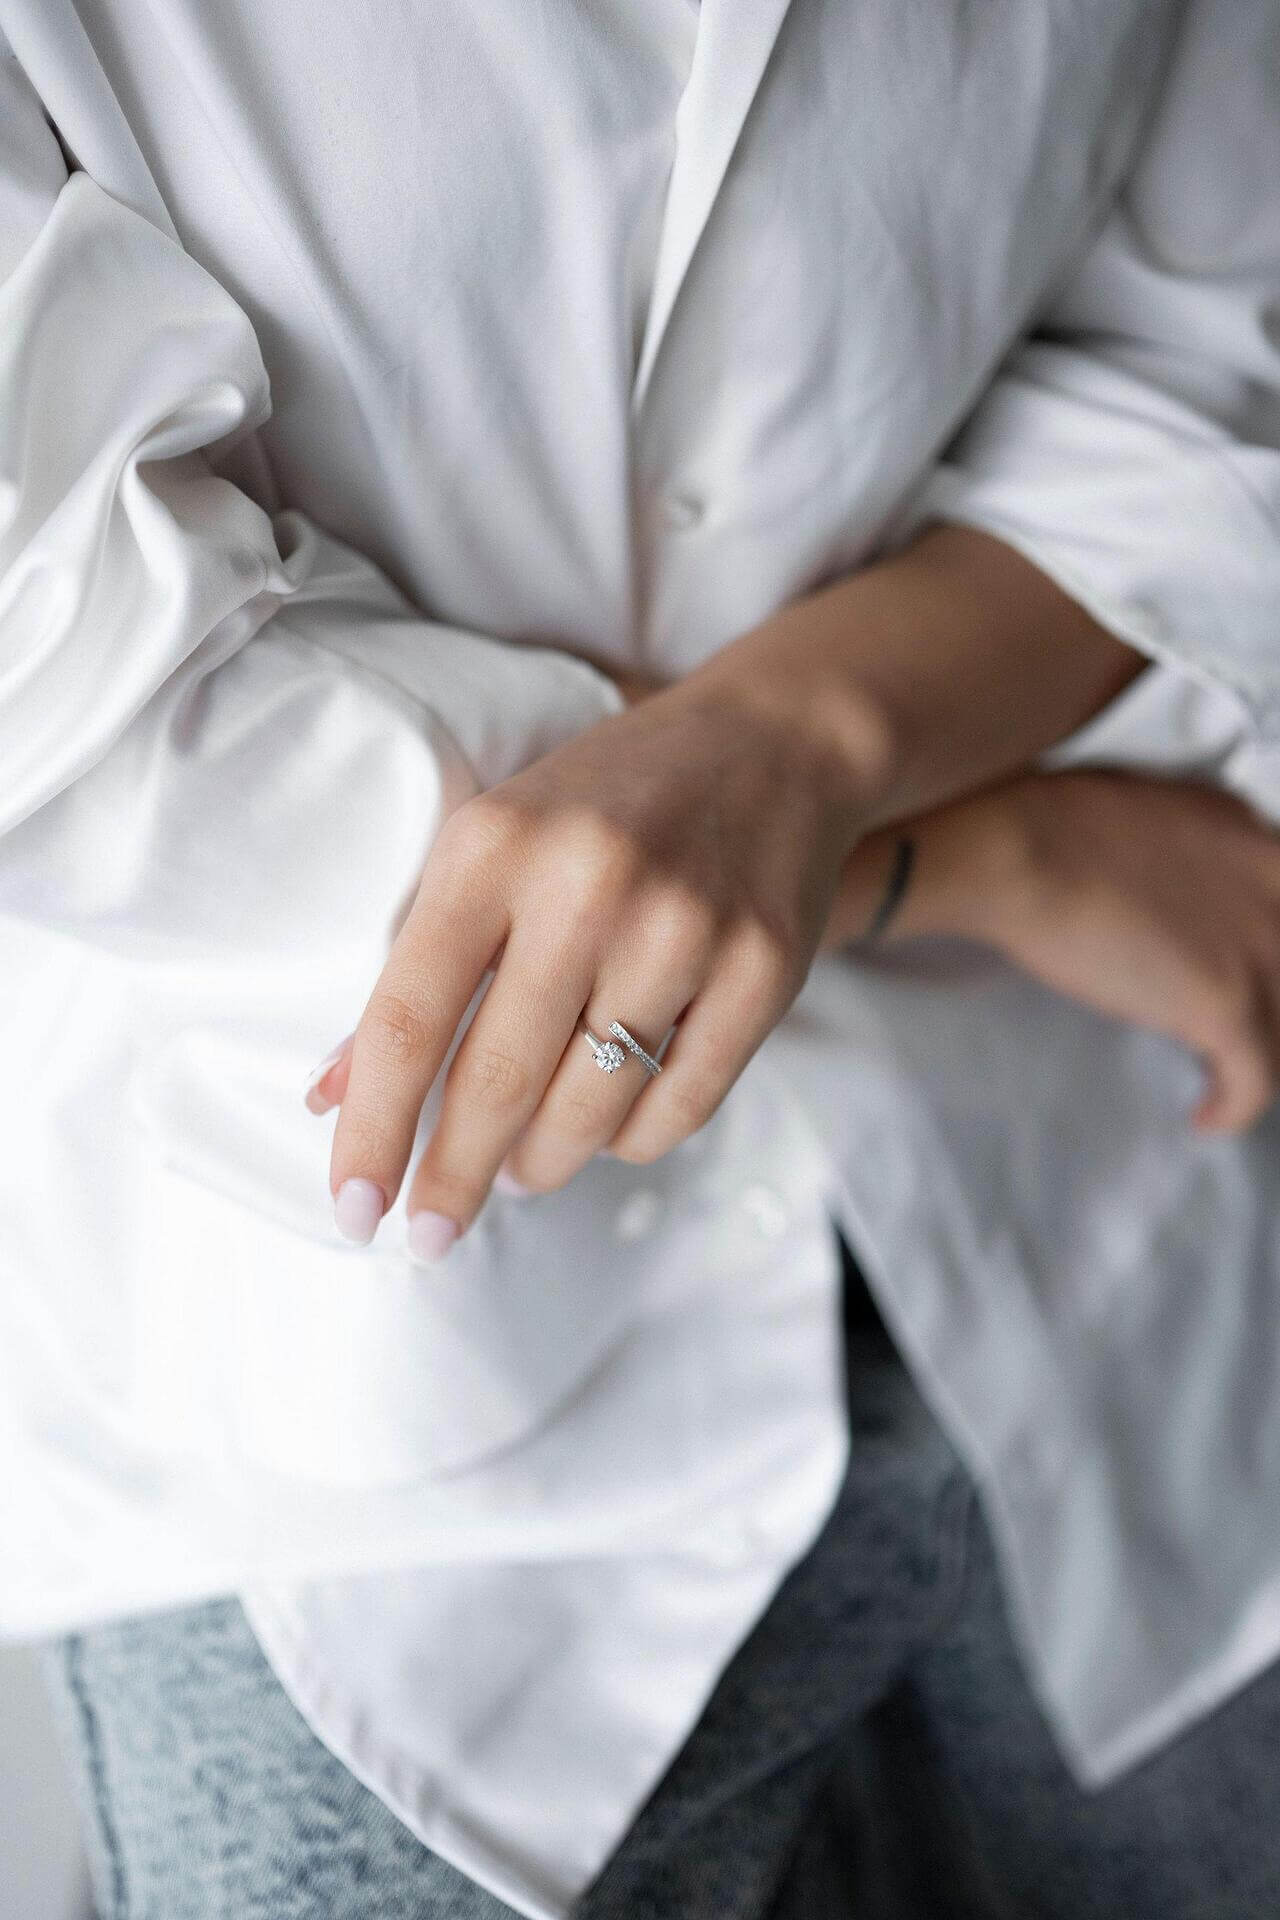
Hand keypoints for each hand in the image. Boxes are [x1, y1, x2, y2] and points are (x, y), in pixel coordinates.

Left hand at [309, 654, 873, 1255]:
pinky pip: (676, 1112)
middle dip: (452, 1180)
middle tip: (431, 1235)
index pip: (407, 1018)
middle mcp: (588, 887)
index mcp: (495, 849)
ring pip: (590, 1114)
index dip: (372, 1129)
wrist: (770, 747)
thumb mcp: (489, 852)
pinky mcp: (763, 973)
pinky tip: (604, 1122)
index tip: (354, 1210)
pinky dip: (626, 1140)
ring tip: (520, 1164)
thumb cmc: (600, 808)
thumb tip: (331, 1098)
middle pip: (497, 1083)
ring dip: (539, 1163)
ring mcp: (685, 932)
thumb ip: (412, 968)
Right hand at [823, 769, 1279, 1134]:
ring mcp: (1259, 949)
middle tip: (1224, 1038)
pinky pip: (1257, 1080)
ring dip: (1255, 1061)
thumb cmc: (1051, 822)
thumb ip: (1186, 847)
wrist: (1021, 854)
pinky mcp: (1226, 1006)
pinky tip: (1204, 1115)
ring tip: (1217, 1077)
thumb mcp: (1147, 807)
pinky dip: (1233, 1107)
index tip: (1237, 983)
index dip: (1265, 958)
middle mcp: (1276, 889)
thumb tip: (1170, 885)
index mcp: (1255, 838)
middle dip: (1265, 1012)